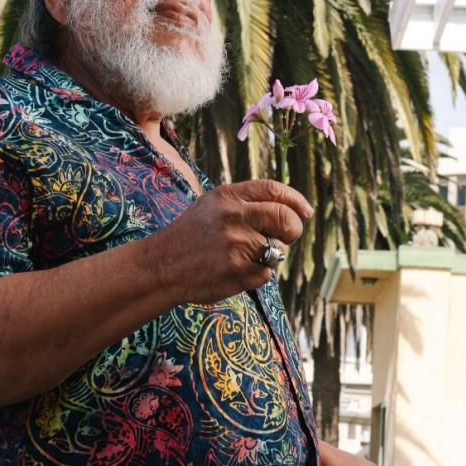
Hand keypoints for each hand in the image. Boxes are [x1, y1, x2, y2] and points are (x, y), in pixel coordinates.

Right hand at [144, 179, 312, 302]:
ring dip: (269, 255)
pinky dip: (256, 275)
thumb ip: (246, 202)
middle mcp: (233, 217)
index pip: (274, 190)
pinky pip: (266, 274)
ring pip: (277, 250)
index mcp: (228, 196)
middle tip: (288, 236)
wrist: (160, 265)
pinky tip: (233, 271)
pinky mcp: (237, 272)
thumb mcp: (213, 205)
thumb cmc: (191, 235)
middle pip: (285, 219)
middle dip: (293, 229)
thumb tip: (292, 209)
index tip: (305, 211)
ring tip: (244, 256)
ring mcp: (236, 246)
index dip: (295, 201)